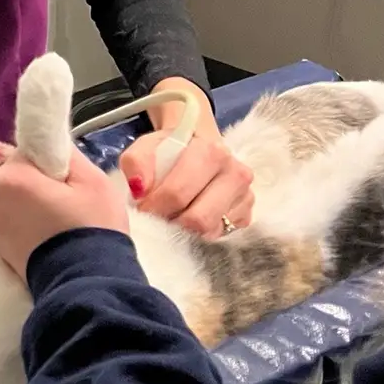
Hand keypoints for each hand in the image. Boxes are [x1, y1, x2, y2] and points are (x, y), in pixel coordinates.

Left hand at [0, 148, 128, 277]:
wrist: (86, 284)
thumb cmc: (92, 227)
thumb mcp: (91, 179)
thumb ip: (62, 151)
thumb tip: (46, 144)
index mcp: (9, 177)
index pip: (22, 151)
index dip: (44, 160)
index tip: (63, 176)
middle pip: (5, 171)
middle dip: (28, 177)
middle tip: (59, 196)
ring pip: (1, 194)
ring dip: (20, 197)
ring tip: (51, 216)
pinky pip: (2, 217)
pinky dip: (16, 217)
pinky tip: (41, 230)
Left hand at [118, 128, 253, 239]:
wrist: (195, 149)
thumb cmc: (169, 152)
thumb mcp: (146, 148)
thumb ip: (136, 163)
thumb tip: (139, 189)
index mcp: (211, 151)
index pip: (178, 193)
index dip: (154, 207)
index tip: (141, 208)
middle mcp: (235, 172)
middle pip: (198, 219)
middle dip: (170, 223)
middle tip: (155, 219)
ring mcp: (245, 195)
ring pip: (210, 232)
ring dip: (185, 230)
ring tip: (172, 217)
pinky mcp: (247, 215)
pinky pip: (219, 236)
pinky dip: (200, 234)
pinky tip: (190, 217)